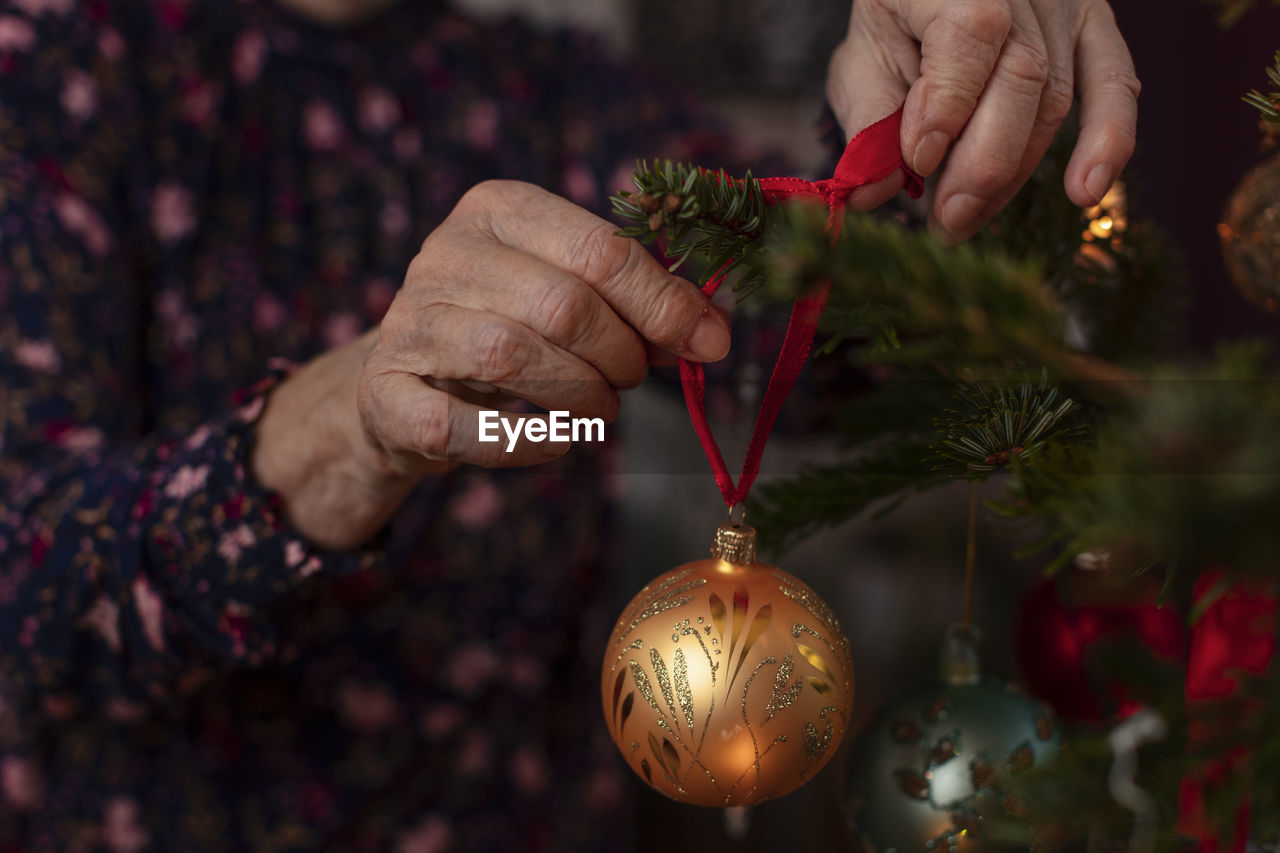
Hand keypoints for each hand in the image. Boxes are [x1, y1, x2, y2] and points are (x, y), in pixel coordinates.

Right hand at [253, 180, 729, 548]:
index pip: (600, 249)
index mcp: (498, 208)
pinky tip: (555, 441)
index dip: (664, 302)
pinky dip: (525, 444)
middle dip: (621, 354)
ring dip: (581, 396)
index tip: (709, 343)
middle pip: (564, 305)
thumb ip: (638, 305)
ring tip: (601, 407)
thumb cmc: (508, 326)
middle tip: (631, 379)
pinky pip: (465, 427)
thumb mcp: (570, 294)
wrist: (405, 381)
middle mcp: (445, 253)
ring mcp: (409, 322)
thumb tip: (711, 333)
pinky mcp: (387, 392)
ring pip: (514, 357)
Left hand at [827, 0, 1139, 241]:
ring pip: (1054, 98)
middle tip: (948, 219)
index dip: (947, 108)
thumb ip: (869, 120)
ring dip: (1014, 172)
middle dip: (984, 165)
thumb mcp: (862, 59)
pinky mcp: (1093, 24)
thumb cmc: (896, 20)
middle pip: (1024, 78)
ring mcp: (1064, 3)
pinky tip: (1086, 192)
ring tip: (966, 219)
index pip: (969, 35)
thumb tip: (873, 192)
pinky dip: (1108, 140)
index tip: (919, 162)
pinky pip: (1115, 83)